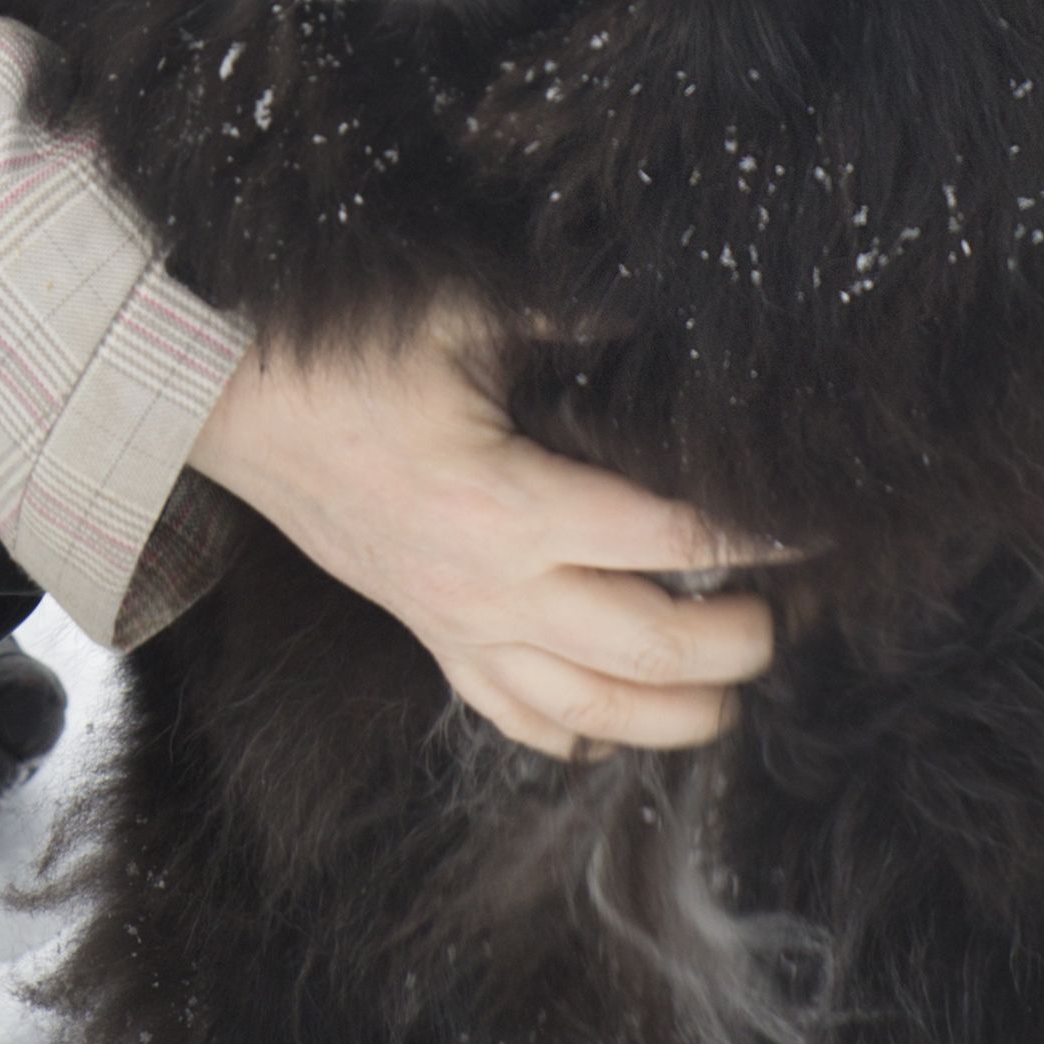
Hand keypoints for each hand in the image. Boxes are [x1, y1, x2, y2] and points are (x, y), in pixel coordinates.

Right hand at [190, 319, 778, 758]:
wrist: (232, 411)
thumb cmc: (345, 359)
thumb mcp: (460, 319)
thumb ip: (569, 321)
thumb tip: (670, 305)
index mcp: (512, 506)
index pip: (670, 541)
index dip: (754, 540)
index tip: (812, 530)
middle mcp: (493, 588)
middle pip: (649, 651)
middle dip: (734, 647)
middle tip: (779, 621)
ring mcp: (459, 626)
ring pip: (591, 713)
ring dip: (673, 717)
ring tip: (728, 694)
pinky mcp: (432, 639)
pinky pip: (513, 718)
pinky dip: (576, 737)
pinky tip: (618, 731)